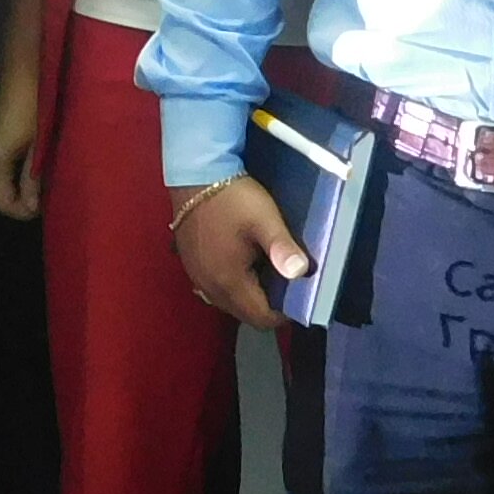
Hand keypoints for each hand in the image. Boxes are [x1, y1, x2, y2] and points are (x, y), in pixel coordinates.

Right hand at [0, 38, 41, 222]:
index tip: (48, 205)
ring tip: (45, 177)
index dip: (24, 212)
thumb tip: (32, 206)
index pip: (2, 204)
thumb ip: (34, 178)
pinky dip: (14, 169)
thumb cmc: (35, 102)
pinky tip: (34, 160)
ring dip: (19, 183)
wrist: (21, 63)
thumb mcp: (40, 144)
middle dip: (22, 199)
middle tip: (49, 192)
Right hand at [171, 176, 305, 330]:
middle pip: (245, 313)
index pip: (261, 318)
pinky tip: (245, 262)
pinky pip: (216, 288)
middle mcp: (209, 287)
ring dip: (250, 294)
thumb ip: (282, 247)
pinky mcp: (192, 265)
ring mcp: (197, 277)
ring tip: (267, 270)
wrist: (194, 175)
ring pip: (230, 301)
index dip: (284, 313)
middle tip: (286, 280)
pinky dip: (234, 284)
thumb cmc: (232, 198)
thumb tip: (301, 272)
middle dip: (268, 305)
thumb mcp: (264, 219)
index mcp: (228, 281)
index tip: (299, 295)